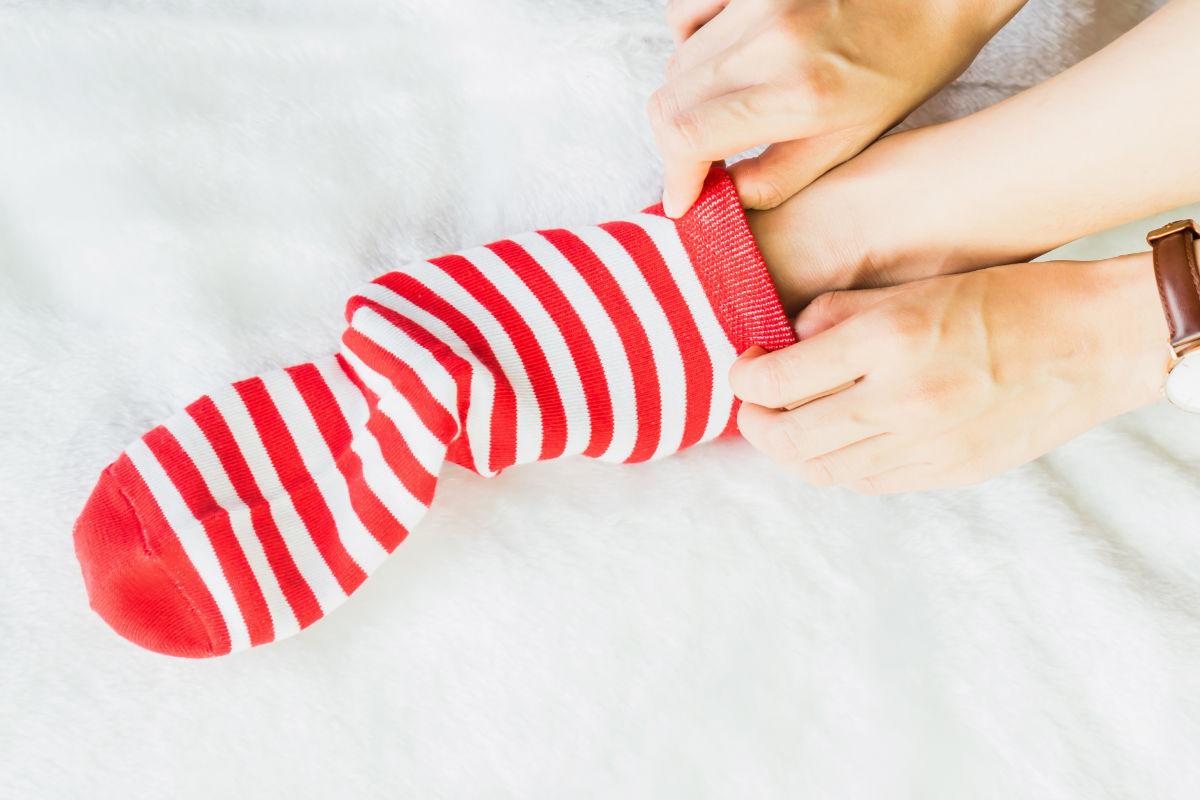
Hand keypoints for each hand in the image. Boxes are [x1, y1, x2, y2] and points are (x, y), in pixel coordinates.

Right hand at [651, 0, 1023, 216]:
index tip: (683, 197)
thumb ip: (779, 177)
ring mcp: (757, 0)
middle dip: (678, 144)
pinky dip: (690, 44)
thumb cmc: (906, 65)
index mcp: (798, 92)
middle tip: (706, 160)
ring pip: (675, 62)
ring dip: (687, 97)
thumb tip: (722, 198)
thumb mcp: (851, 140)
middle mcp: (769, 40)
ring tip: (725, 107)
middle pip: (668, 103)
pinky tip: (722, 58)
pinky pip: (684, 13)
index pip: (688, 138)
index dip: (675, 176)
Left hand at [729, 255, 1171, 493]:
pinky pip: (866, 482)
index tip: (747, 364)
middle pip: (788, 439)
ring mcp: (925, 446)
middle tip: (753, 403)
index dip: (743, 376)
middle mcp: (899, 401)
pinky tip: (838, 439)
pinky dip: (837, 464)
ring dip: (791, 450)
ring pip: (823, 470)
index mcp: (886, 341)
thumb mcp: (911, 287)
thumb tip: (783, 344)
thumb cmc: (1005, 301)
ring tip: (788, 423)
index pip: (774, 379)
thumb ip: (836, 316)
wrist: (1093, 343)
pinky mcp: (945, 473)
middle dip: (755, 423)